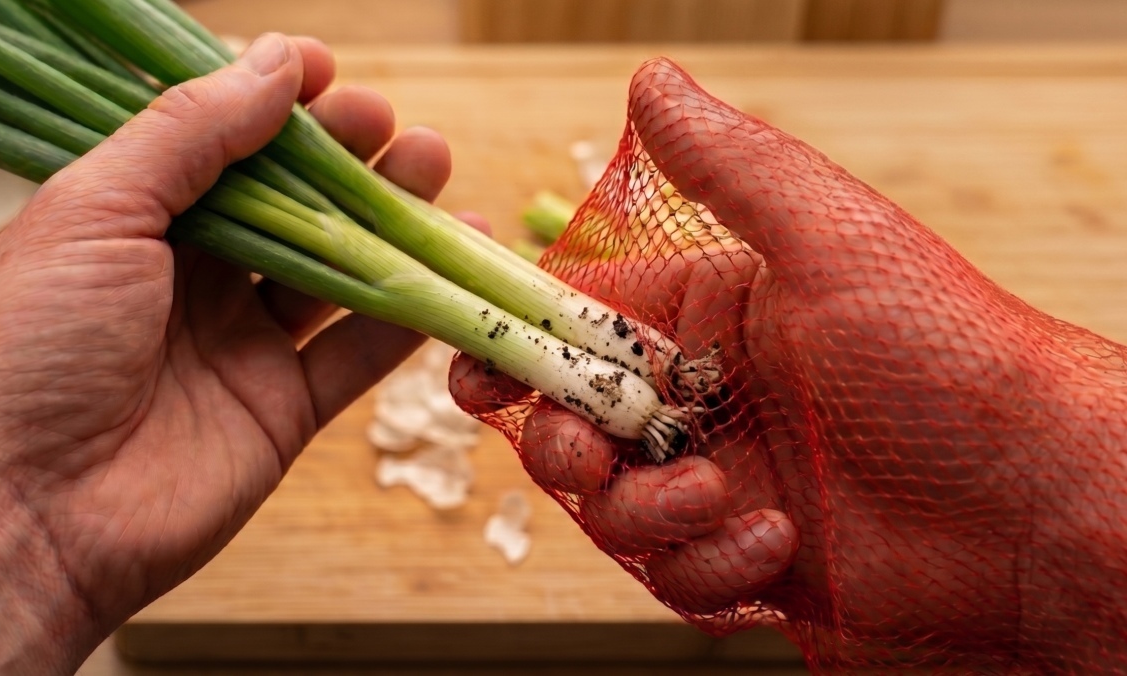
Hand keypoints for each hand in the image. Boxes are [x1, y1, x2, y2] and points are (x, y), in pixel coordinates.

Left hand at [0, 34, 463, 672]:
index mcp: (137, 220)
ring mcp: (242, 344)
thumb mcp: (96, 211)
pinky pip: (357, 353)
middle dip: (347, 157)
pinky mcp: (283, 408)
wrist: (24, 512)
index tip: (331, 73)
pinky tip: (449, 271)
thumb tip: (275, 60)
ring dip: (389, 221)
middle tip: (394, 123)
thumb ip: (190, 133)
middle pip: (291, 204)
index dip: (278, 106)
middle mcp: (194, 277)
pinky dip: (409, 314)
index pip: (224, 145)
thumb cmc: (32, 347)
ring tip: (435, 167)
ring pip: (335, 270)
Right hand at [452, 58, 1126, 668]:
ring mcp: (726, 485)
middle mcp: (709, 400)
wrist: (1043, 507)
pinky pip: (672, 576)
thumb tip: (650, 79)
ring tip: (720, 499)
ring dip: (643, 513)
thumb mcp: (830, 240)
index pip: (579, 324)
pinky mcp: (748, 562)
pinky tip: (776, 544)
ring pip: (612, 510)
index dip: (517, 343)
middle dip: (560, 443)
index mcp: (711, 317)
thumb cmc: (945, 355)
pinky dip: (707, 568)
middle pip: (573, 425)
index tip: (477, 363)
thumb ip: (728, 167)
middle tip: (581, 449)